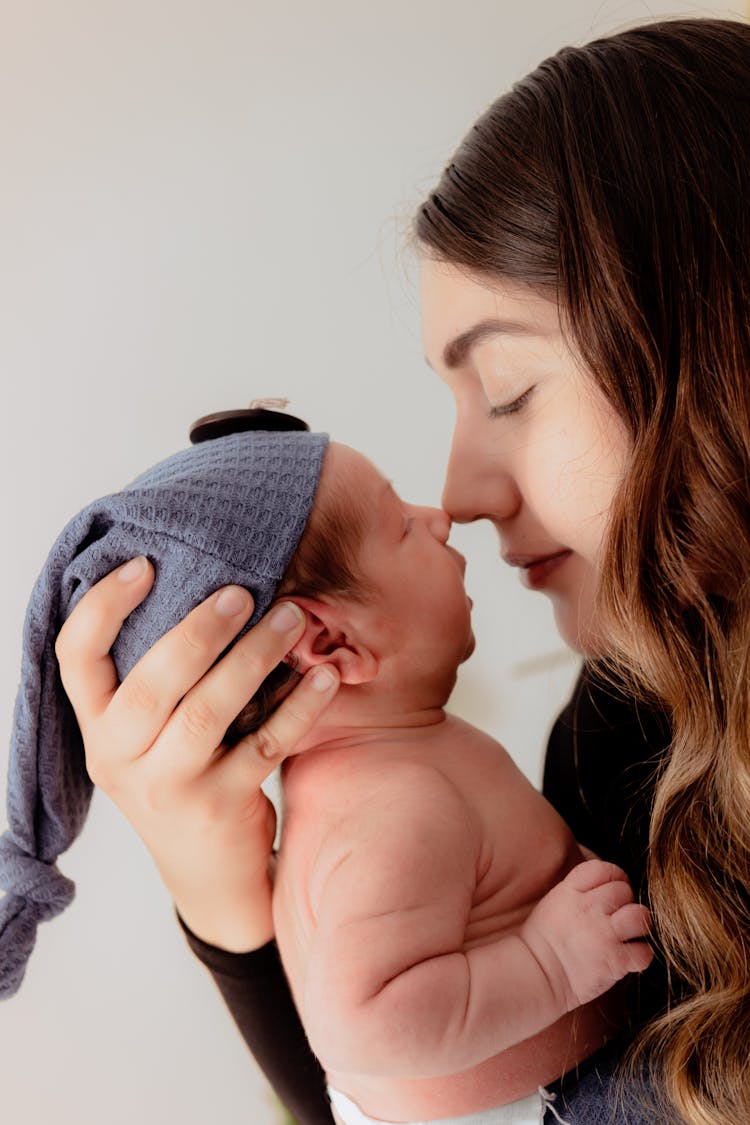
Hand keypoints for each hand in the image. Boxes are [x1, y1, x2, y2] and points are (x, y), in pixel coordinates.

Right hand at [55, 556, 339, 951]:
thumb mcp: (146, 737)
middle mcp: (120, 759)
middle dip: (198, 631)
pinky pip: (266, 745)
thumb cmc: (179, 779)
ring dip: (254, 658)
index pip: (75, 658)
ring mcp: (169, 789)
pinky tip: (323, 675)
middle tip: (243, 592)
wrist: (206, 875)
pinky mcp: (220, 808)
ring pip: (207, 713)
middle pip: (150, 685)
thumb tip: (209, 584)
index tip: (145, 564)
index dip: (102, 606)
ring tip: (291, 617)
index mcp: (97, 729)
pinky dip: (299, 705)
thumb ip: (156, 679)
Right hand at [520, 859, 652, 1010]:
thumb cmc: (541, 942)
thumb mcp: (553, 903)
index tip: (613, 889)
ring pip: (639, 915)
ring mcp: (603, 934)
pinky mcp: (615, 961)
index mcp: (570, 891)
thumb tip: (602, 886)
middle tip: (617, 917)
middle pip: (624, 890)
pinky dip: (640, 955)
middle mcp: (589, 908)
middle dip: (624, 902)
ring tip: (629, 933)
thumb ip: (577, 891)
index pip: (603, 869)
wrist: (535, 975)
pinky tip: (630, 957)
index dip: (613, 876)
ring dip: (638, 924)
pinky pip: (644, 952)